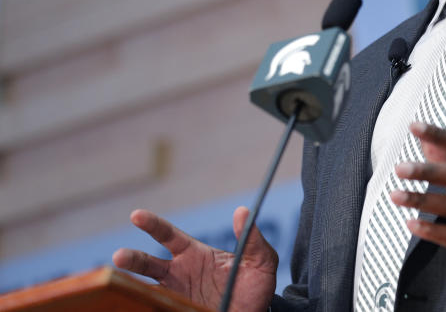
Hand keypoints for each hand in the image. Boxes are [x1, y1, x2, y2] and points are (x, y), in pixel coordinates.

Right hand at [112, 207, 277, 311]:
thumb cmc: (255, 286)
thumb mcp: (261, 261)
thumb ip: (252, 239)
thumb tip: (242, 211)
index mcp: (195, 254)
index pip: (169, 235)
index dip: (153, 224)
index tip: (136, 215)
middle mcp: (179, 273)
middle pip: (148, 263)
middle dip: (132, 259)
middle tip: (118, 257)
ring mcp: (176, 294)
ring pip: (147, 290)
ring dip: (132, 287)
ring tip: (118, 286)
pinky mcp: (175, 310)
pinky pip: (156, 307)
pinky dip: (145, 304)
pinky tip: (138, 303)